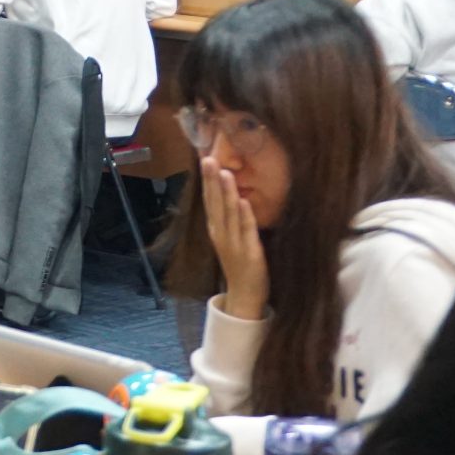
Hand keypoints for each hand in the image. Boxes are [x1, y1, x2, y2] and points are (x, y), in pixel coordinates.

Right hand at [203, 155, 269, 320]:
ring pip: (230, 213)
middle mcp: (221, 234)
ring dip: (227, 193)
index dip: (207, 181)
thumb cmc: (239, 266)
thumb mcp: (228, 240)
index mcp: (216, 230)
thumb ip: (228, 220)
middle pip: (215, 203)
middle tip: (208, 159)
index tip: (205, 159)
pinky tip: (244, 201)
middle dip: (212, 181)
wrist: (244, 296)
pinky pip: (247, 231)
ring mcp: (233, 243)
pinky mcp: (249, 252)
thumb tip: (232, 196)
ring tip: (225, 173)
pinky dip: (245, 216)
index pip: (210, 200)